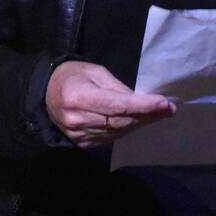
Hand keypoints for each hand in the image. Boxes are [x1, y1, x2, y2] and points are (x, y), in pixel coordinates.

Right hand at [45, 61, 175, 147]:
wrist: (46, 94)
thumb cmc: (73, 76)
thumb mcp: (95, 72)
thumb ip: (118, 88)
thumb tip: (143, 101)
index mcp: (79, 96)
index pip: (118, 105)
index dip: (144, 106)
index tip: (165, 104)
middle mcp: (77, 119)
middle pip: (121, 121)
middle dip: (148, 115)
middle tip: (168, 109)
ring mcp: (78, 135)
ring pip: (119, 132)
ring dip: (141, 123)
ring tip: (159, 114)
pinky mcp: (82, 143)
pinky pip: (111, 138)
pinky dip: (128, 130)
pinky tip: (139, 121)